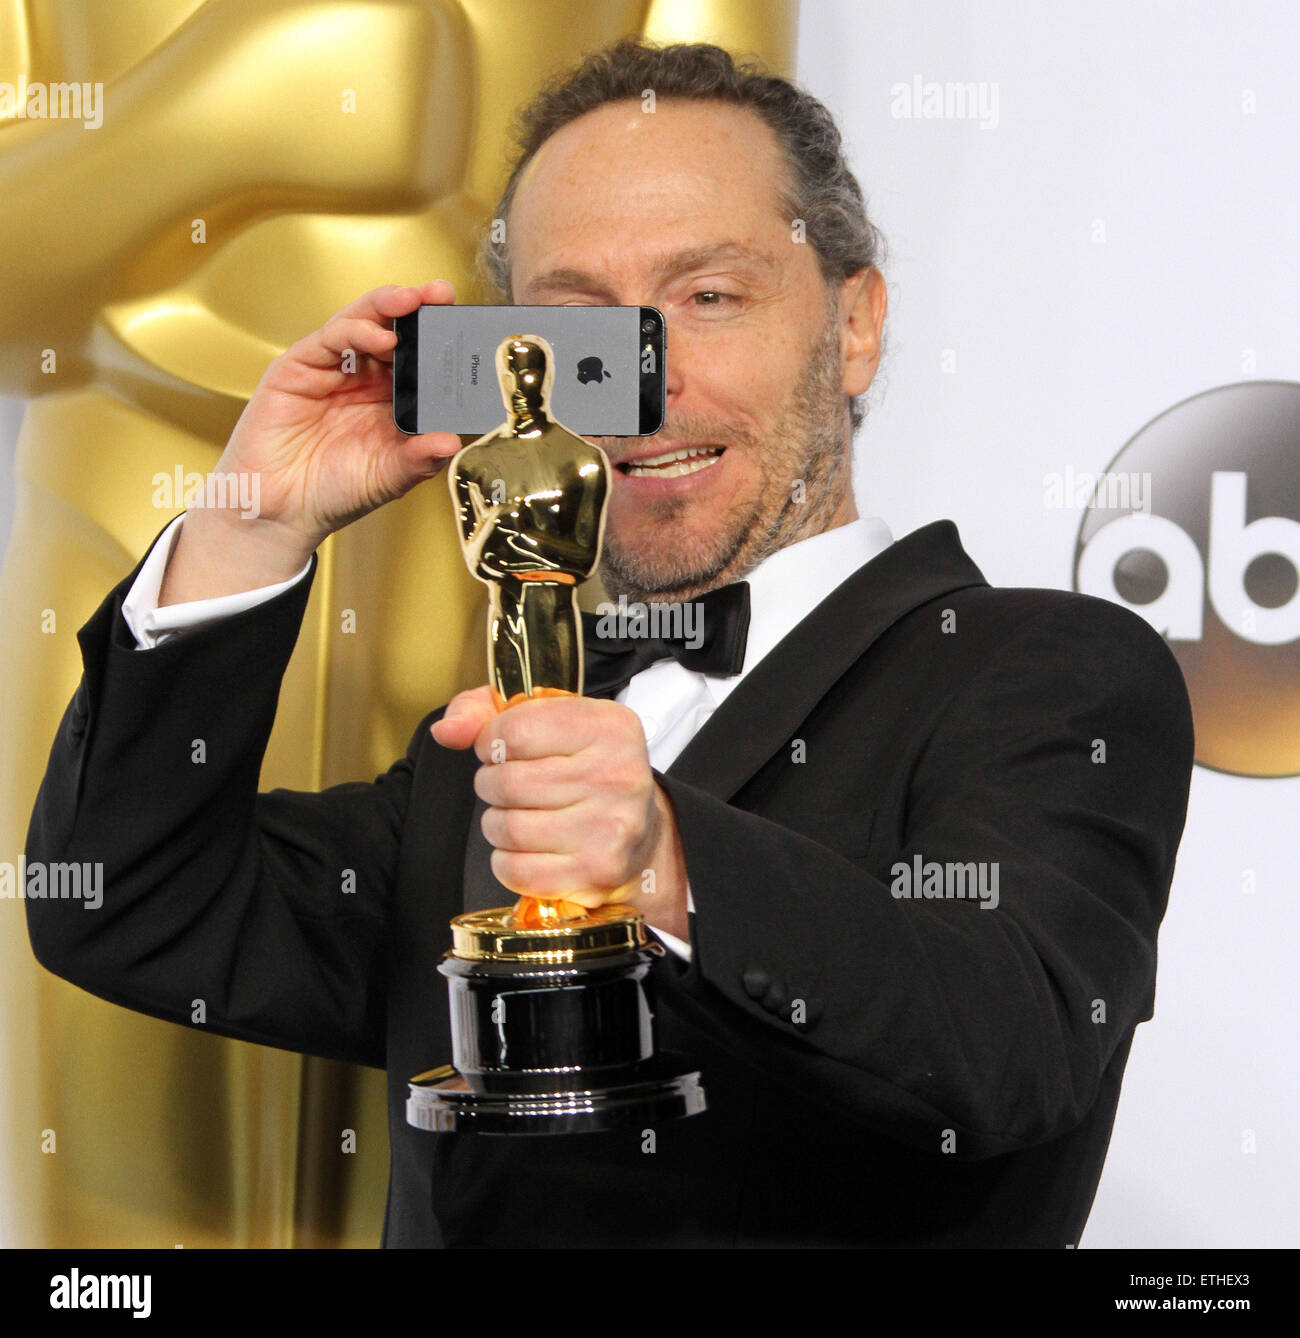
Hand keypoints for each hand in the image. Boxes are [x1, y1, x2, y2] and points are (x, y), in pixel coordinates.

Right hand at [159, 282, 464, 601]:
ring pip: (362, 324)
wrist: (282, 510)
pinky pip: (330, 340)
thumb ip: (419, 459)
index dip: (440, 340)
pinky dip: (355, 331)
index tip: (467, 327)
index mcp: (391, 400)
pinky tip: (379, 335)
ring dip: (388, 308)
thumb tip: (452, 441)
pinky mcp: (298, 367)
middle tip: (442, 295)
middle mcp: (363, 380)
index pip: (420, 358)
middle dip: (418, 310)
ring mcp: (331, 370)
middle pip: (393, 330)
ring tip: (413, 301)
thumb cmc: (335, 491)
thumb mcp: (389, 477)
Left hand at [432, 688, 688, 938]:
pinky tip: (527, 848)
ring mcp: (609, 827)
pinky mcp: (595, 871)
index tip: (500, 749)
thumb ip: (486, 710)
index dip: (491, 741)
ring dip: (497, 823)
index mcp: (609, 726)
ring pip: (508, 827)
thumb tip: (446, 731)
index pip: (516, 730)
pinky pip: (516, 869)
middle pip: (508, 781)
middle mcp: (617, 774)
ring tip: (518, 815)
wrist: (640, 834)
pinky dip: (507, 860)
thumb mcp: (547, 719)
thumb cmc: (582, 768)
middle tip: (507, 786)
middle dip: (491, 784)